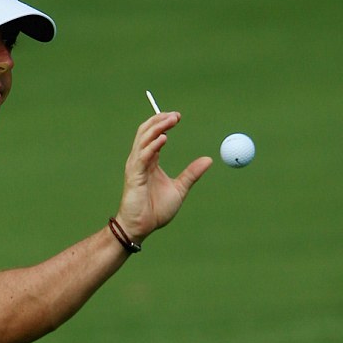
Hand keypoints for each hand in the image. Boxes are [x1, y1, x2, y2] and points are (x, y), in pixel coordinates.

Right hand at [115, 111, 212, 241]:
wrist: (141, 227)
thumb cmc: (155, 210)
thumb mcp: (179, 189)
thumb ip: (191, 173)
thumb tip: (209, 159)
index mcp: (150, 162)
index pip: (153, 135)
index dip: (163, 123)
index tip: (177, 116)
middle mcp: (140, 160)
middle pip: (146, 132)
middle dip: (159, 120)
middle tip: (176, 115)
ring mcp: (135, 167)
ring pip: (143, 139)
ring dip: (157, 127)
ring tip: (171, 120)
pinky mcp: (134, 176)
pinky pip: (142, 156)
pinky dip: (153, 146)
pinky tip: (163, 139)